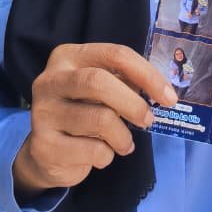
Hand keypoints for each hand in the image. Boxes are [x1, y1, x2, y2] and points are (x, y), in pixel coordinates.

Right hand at [13, 43, 176, 200]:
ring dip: (123, 137)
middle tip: (148, 120)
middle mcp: (50, 80)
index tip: (169, 97)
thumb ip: (125, 83)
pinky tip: (100, 154)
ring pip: (100, 120)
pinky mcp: (44, 145)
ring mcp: (43, 112)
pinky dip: (107, 156)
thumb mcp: (101, 91)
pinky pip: (93, 150)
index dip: (147, 75)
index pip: (114, 54)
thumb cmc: (83, 112)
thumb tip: (162, 92)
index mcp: (67, 57)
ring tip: (123, 143)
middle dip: (133, 104)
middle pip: (99, 82)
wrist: (46, 153)